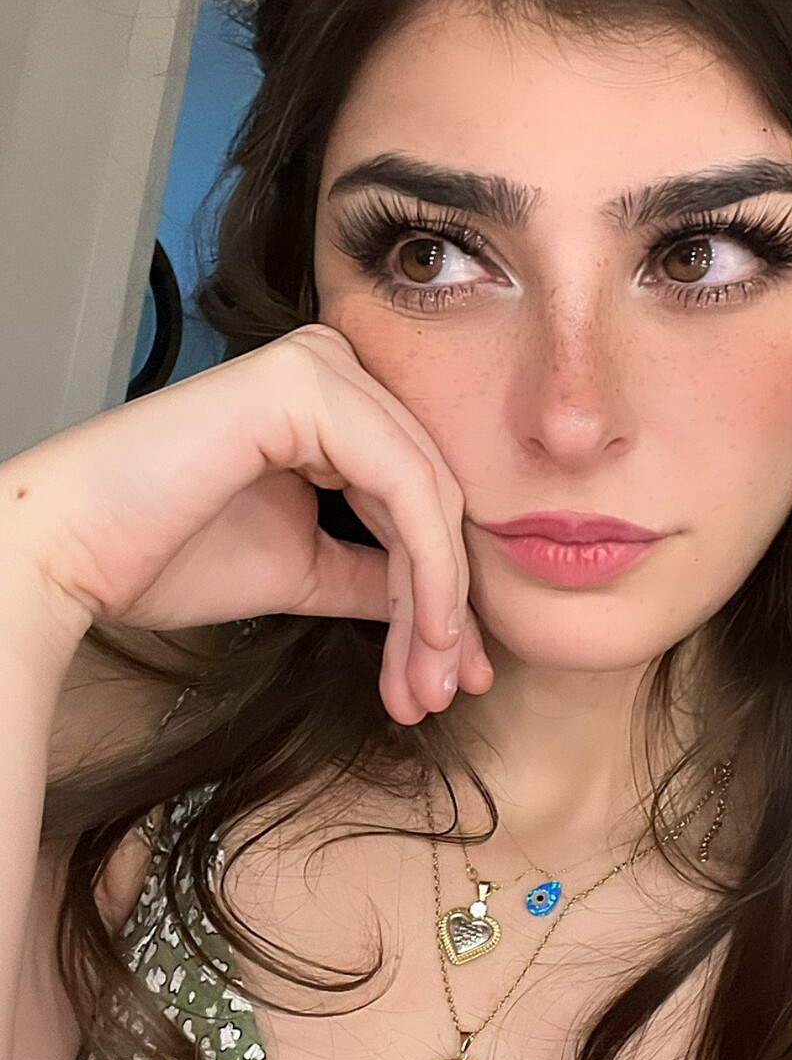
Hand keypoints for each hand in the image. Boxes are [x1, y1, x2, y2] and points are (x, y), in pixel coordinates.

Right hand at [1, 324, 491, 724]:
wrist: (72, 556)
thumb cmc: (163, 555)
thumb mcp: (302, 570)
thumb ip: (373, 575)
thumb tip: (444, 615)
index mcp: (330, 399)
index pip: (418, 494)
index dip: (445, 591)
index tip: (451, 677)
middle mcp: (332, 367)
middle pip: (433, 496)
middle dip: (446, 608)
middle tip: (444, 693)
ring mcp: (320, 367)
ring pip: (429, 495)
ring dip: (438, 603)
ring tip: (428, 685)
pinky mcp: (306, 385)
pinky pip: (403, 484)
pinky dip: (424, 567)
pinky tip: (423, 633)